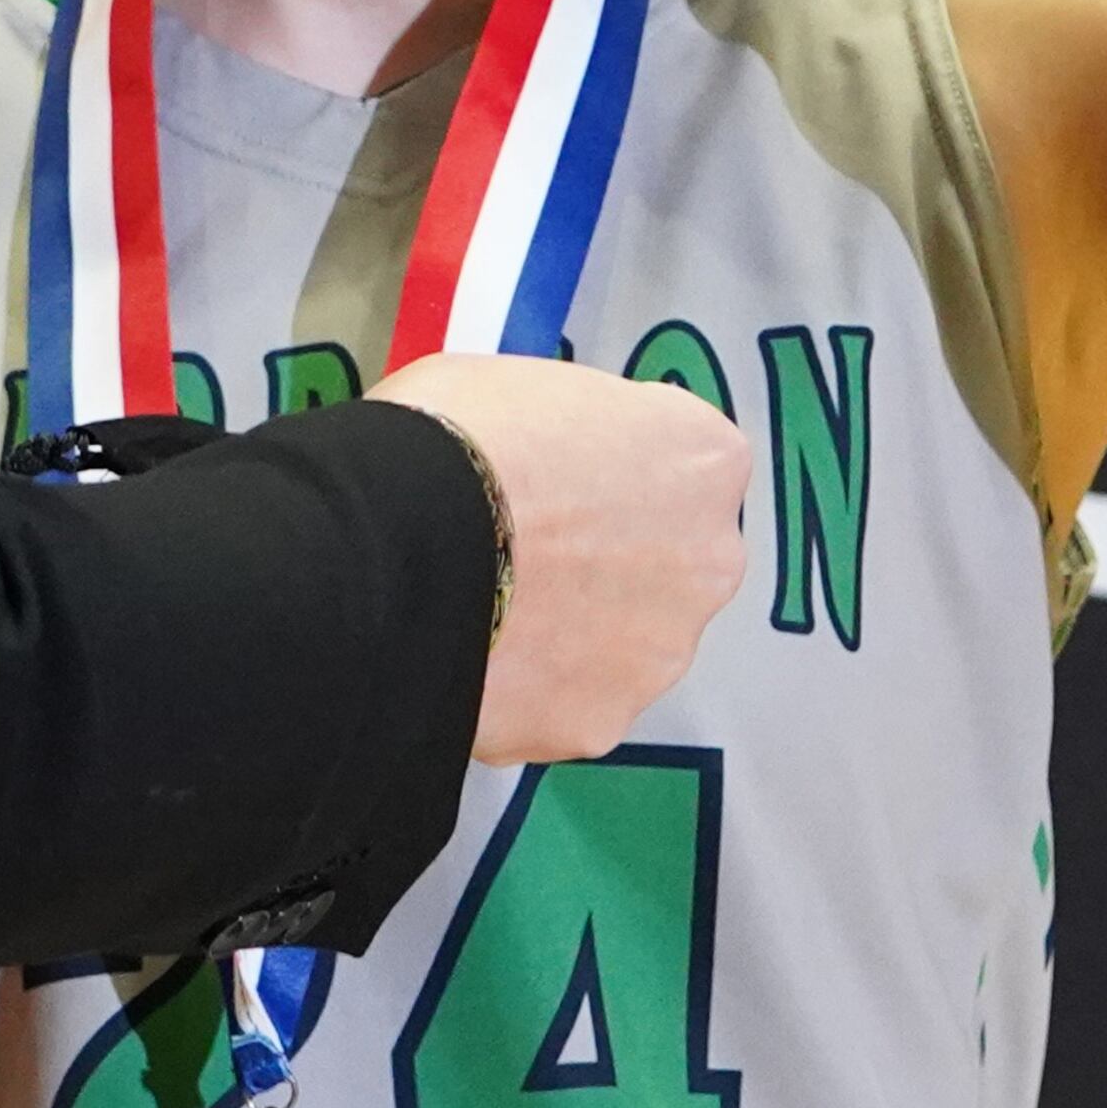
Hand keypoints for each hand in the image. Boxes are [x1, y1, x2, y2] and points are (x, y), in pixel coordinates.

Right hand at [376, 351, 749, 761]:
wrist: (399, 541)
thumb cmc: (459, 440)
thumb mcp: (526, 384)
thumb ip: (570, 431)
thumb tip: (545, 454)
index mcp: (702, 458)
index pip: (677, 468)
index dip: (609, 475)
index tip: (560, 480)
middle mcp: (707, 561)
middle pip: (664, 566)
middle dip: (604, 565)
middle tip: (521, 551)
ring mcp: (658, 652)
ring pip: (618, 645)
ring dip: (568, 635)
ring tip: (481, 609)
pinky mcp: (598, 723)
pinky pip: (563, 705)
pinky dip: (524, 692)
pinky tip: (468, 657)